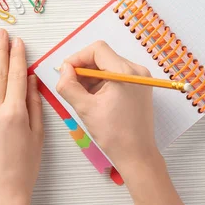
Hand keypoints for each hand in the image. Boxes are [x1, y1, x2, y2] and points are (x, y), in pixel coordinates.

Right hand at [56, 41, 159, 176]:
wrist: (137, 155)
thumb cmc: (114, 134)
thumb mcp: (85, 108)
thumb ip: (69, 85)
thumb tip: (63, 70)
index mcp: (125, 72)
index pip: (98, 49)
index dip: (78, 57)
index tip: (65, 72)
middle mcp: (137, 71)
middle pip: (103, 57)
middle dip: (84, 69)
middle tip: (70, 84)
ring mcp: (141, 79)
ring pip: (109, 66)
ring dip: (92, 77)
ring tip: (82, 96)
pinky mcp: (140, 88)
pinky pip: (117, 76)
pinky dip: (102, 83)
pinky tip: (94, 99)